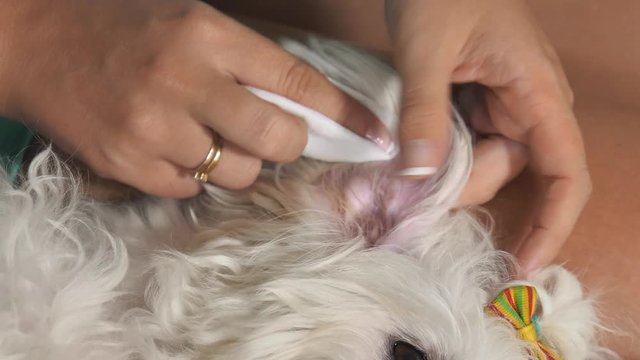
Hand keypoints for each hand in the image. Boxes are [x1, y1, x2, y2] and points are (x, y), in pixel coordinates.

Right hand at [0, 0, 380, 196]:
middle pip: (276, 138)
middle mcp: (183, 81)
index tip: (374, 135)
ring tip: (205, 132)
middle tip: (273, 134)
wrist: (36, 44)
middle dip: (287, 143)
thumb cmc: (124, 29)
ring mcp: (153, 129)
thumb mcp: (192, 24)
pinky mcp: (128, 165)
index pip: (296, 79)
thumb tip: (303, 106)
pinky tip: (170, 144)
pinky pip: (192, 187)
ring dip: (237, 159)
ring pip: (238, 172)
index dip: (343, 112)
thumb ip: (247, 63)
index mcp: (206, 35)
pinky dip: (193, 173)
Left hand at [385, 0, 590, 274]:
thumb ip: (424, 110)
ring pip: (483, 159)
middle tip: (411, 186)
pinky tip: (411, 146)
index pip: (565, 173)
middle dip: (465, 187)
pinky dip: (440, 151)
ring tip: (403, 161)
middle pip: (510, 172)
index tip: (522, 265)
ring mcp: (501, 100)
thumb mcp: (425, 49)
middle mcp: (527, 102)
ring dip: (446, 170)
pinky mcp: (477, 98)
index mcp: (536, 90)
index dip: (550, 225)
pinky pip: (465, 140)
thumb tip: (418, 173)